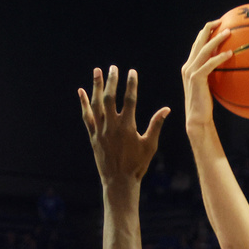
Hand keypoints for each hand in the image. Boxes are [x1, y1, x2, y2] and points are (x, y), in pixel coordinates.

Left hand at [78, 65, 168, 184]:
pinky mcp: (93, 136)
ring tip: (97, 71)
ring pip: (96, 104)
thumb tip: (167, 109)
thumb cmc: (138, 164)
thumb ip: (156, 125)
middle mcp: (112, 126)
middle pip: (110, 98)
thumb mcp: (150, 145)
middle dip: (111, 81)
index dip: (131, 84)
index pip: (130, 99)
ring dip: (96, 86)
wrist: (119, 181)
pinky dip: (84, 103)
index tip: (132, 71)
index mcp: (128, 127)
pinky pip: (86, 117)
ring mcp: (100, 130)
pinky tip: (81, 91)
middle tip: (113, 67)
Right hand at [181, 20, 231, 134]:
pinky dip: (219, 57)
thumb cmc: (205, 105)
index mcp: (190, 66)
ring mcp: (190, 72)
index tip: (217, 24)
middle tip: (222, 21)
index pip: (197, 44)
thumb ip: (213, 75)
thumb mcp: (209, 86)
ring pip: (204, 50)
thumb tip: (228, 68)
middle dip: (209, 29)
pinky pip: (209, 64)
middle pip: (198, 42)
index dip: (205, 32)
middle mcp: (188, 66)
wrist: (197, 119)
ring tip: (228, 32)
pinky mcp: (196, 79)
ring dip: (216, 39)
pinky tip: (230, 53)